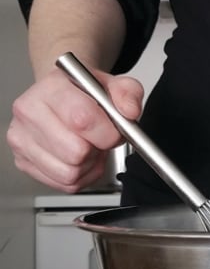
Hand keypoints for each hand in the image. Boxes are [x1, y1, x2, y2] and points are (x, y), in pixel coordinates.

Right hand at [7, 67, 142, 191]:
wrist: (65, 96)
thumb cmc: (87, 93)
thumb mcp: (115, 85)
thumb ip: (128, 93)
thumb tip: (129, 110)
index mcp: (52, 88)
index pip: (82, 119)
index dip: (108, 133)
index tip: (113, 130)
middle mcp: (30, 112)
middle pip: (75, 152)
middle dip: (97, 149)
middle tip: (99, 138)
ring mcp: (21, 138)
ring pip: (69, 172)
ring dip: (89, 164)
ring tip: (88, 145)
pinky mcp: (23, 161)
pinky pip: (63, 183)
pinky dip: (80, 176)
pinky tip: (79, 157)